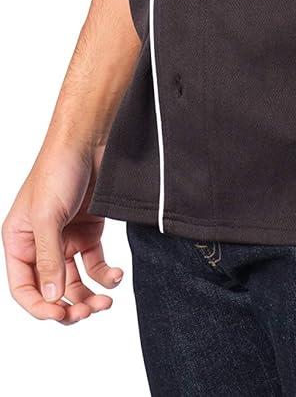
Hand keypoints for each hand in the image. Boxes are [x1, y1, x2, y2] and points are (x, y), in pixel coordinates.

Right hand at [2, 137, 123, 323]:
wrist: (91, 139)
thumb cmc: (58, 168)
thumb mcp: (48, 215)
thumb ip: (49, 258)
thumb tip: (53, 297)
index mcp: (19, 241)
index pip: (24, 287)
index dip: (40, 306)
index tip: (61, 315)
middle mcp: (40, 244)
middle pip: (51, 290)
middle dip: (69, 306)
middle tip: (88, 312)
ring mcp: (65, 240)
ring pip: (74, 283)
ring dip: (89, 297)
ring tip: (105, 302)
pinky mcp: (88, 233)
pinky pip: (95, 265)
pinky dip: (105, 276)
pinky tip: (116, 276)